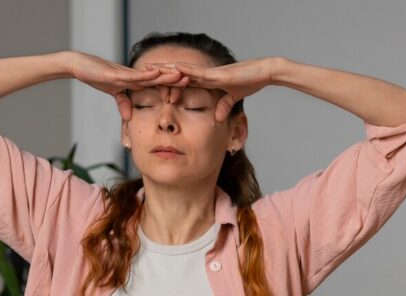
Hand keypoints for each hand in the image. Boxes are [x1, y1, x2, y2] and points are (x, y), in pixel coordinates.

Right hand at [67, 51, 186, 121]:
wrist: (78, 65)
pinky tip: (156, 73)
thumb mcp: (113, 93)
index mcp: (135, 80)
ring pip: (150, 74)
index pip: (157, 84)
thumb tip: (129, 117)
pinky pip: (133, 74)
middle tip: (193, 79)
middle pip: (158, 77)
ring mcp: (126, 73)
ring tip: (181, 75)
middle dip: (175, 79)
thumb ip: (123, 103)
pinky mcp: (116, 73)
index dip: (171, 86)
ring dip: (166, 75)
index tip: (187, 89)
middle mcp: (134, 75)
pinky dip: (145, 75)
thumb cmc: (96, 76)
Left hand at [148, 58, 277, 123]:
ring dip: (167, 70)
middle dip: (160, 74)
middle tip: (142, 72)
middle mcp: (205, 75)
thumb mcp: (234, 98)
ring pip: (184, 71)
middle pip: (178, 74)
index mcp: (207, 81)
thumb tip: (218, 117)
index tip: (153, 84)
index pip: (184, 82)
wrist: (264, 73)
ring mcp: (210, 73)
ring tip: (149, 68)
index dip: (168, 83)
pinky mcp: (218, 74)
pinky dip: (186, 70)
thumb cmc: (251, 82)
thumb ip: (224, 106)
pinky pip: (199, 72)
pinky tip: (174, 68)